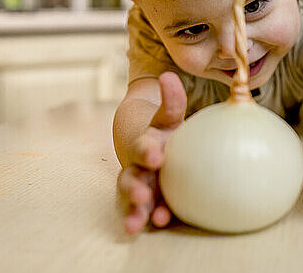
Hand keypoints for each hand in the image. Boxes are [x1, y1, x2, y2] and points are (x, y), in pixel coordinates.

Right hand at [117, 72, 186, 234]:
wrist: (156, 146)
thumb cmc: (168, 131)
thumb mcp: (170, 116)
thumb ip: (172, 100)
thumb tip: (168, 76)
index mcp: (145, 144)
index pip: (143, 147)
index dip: (146, 151)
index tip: (155, 156)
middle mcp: (138, 167)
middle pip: (131, 177)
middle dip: (134, 188)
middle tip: (142, 196)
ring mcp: (141, 187)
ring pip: (133, 200)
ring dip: (135, 211)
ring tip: (138, 224)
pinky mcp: (149, 203)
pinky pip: (145, 213)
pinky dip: (145, 220)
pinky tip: (156, 226)